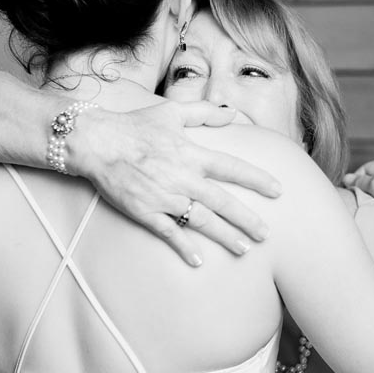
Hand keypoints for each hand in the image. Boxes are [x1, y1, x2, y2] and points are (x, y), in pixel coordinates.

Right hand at [70, 100, 281, 265]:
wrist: (96, 142)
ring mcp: (164, 197)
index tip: (277, 190)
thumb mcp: (171, 111)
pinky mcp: (146, 211)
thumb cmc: (134, 125)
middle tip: (266, 233)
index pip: (232, 168)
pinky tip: (198, 261)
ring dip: (224, 236)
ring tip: (244, 248)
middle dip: (247, 219)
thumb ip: (204, 113)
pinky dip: (184, 248)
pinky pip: (169, 233)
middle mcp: (182, 177)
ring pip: (201, 221)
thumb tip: (231, 113)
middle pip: (222, 202)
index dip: (257, 180)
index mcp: (191, 153)